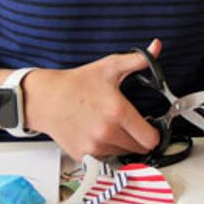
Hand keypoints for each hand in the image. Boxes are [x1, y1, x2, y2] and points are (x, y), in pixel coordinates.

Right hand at [23, 45, 161, 160]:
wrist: (46, 99)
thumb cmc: (76, 84)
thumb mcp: (110, 67)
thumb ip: (138, 60)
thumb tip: (156, 46)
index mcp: (117, 112)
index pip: (150, 138)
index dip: (156, 132)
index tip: (152, 126)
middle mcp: (106, 132)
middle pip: (139, 148)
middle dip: (140, 137)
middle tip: (133, 124)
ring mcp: (93, 146)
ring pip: (122, 153)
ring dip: (122, 143)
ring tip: (113, 126)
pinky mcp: (82, 155)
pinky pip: (104, 157)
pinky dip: (106, 148)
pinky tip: (100, 133)